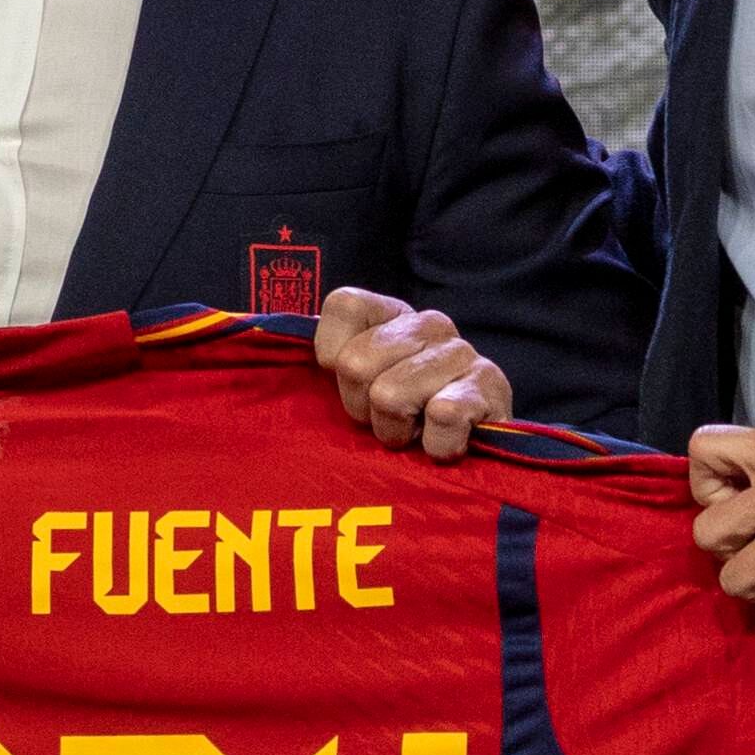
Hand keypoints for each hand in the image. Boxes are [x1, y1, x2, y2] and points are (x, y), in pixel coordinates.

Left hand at [315, 287, 511, 461]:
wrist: (475, 450)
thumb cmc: (403, 419)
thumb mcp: (359, 387)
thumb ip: (328, 360)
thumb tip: (263, 332)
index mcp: (392, 314)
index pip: (344, 304)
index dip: (333, 358)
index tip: (353, 385)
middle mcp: (429, 323)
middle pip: (355, 363)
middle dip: (362, 408)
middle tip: (386, 419)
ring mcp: (462, 352)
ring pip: (391, 395)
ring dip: (396, 432)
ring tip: (416, 431)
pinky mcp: (491, 387)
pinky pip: (441, 416)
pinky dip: (435, 445)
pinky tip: (444, 442)